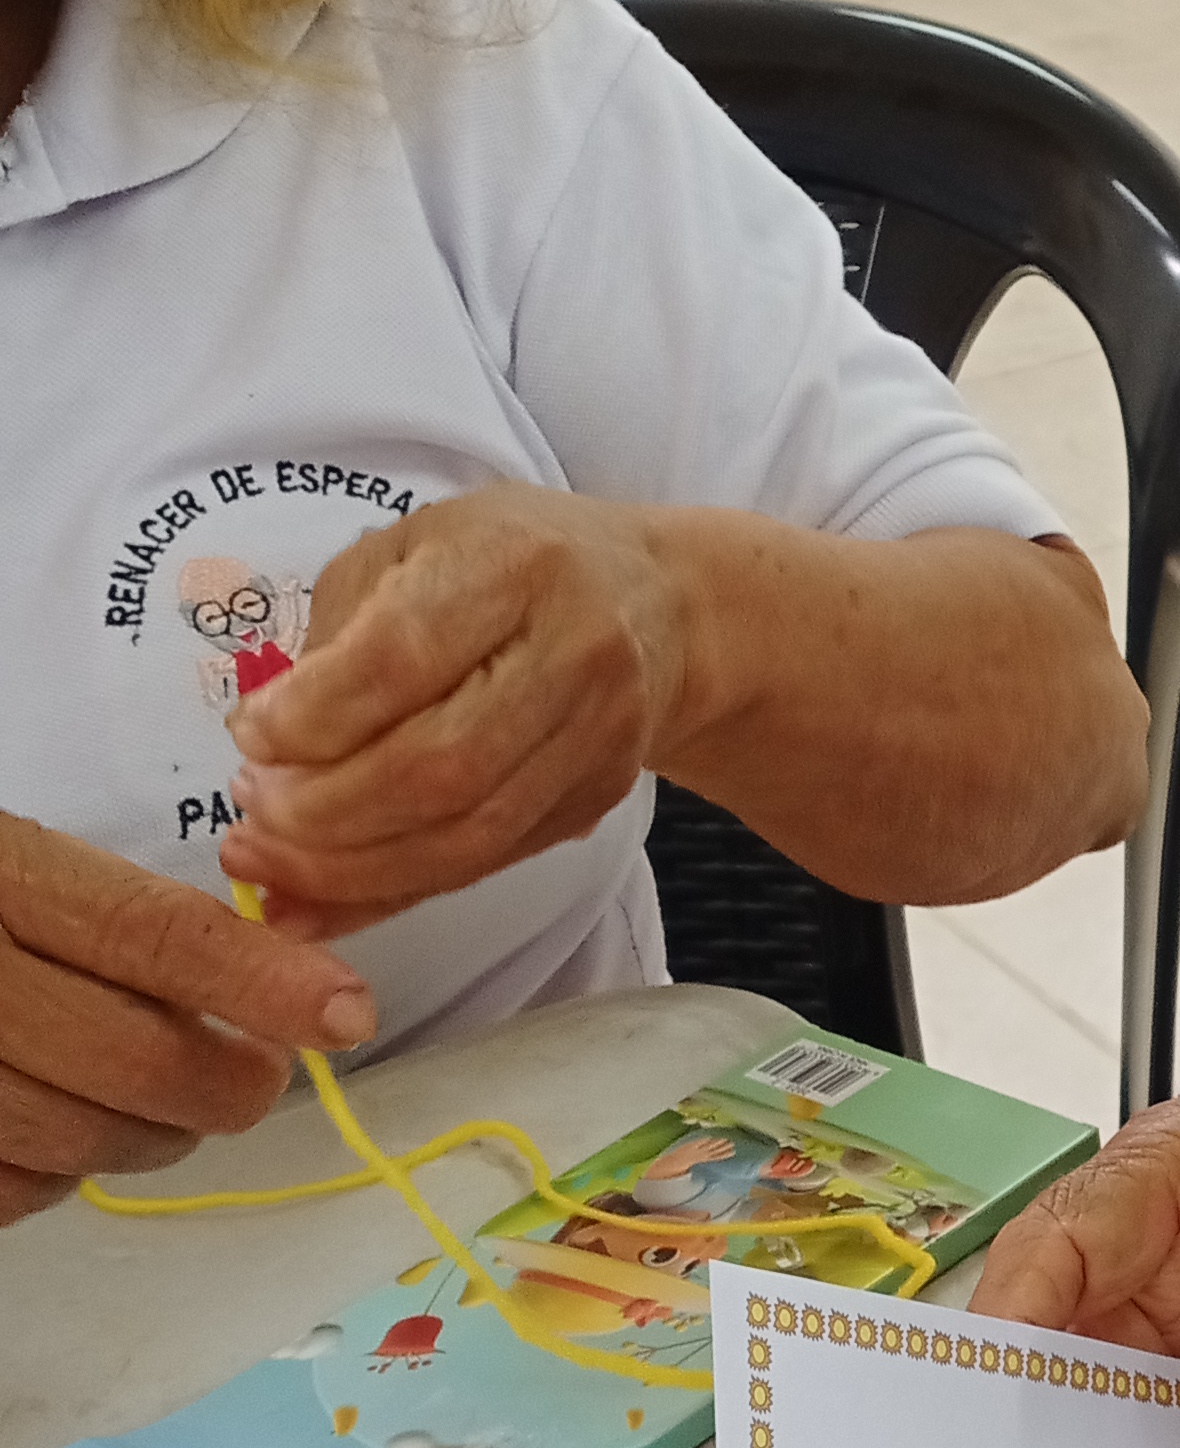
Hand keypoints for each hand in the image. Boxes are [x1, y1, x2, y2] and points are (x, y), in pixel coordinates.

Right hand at [0, 810, 375, 1222]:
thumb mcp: (12, 867)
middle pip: (131, 1060)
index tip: (348, 1013)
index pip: (147, 932)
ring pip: (76, 1142)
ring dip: (146, 1137)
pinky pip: (11, 1191)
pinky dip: (52, 1177)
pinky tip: (53, 1131)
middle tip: (255, 1075)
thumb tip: (271, 981)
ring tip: (158, 1104)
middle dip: (222, 1085)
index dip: (259, 980)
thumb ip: (109, 916)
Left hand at [219, 487, 686, 936]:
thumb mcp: (413, 548)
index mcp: (516, 565)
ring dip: (346, 868)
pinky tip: (311, 899)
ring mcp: (596, 739)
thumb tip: (266, 745)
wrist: (661, 604)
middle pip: (440, 768)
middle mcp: (573, 653)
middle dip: (322, 810)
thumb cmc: (509, 562)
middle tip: (251, 806)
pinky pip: (481, 867)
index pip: (403, 658)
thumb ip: (339, 635)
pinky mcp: (594, 803)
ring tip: (265, 856)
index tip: (250, 735)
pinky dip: (385, 895)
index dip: (312, 716)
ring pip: (464, 838)